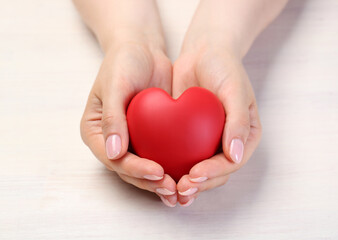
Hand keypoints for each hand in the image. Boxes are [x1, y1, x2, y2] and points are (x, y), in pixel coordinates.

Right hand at [80, 39, 177, 206]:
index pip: (113, 159)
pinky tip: (186, 176)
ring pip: (144, 169)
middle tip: (172, 188)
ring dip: (161, 182)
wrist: (142, 49)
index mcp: (96, 131)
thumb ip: (113, 117)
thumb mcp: (114, 85)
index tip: (157, 172)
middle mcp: (112, 140)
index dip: (135, 169)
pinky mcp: (150, 136)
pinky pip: (159, 156)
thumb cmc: (122, 62)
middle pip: (128, 170)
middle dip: (150, 182)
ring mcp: (132, 140)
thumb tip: (113, 152)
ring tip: (180, 191)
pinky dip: (171, 168)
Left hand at [172, 44, 261, 205]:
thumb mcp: (235, 90)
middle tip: (180, 190)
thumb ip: (237, 122)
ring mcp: (209, 140)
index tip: (194, 176)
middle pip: (216, 172)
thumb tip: (235, 155)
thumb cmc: (225, 68)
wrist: (204, 52)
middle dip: (199, 184)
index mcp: (245, 135)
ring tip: (171, 192)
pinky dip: (173, 167)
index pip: (232, 162)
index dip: (214, 173)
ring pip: (199, 170)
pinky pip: (183, 155)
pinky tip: (160, 173)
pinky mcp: (190, 136)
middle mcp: (228, 142)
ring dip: (186, 183)